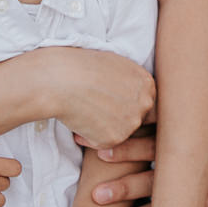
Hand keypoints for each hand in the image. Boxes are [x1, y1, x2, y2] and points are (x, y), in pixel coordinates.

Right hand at [36, 47, 154, 148]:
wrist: (60, 78)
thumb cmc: (81, 65)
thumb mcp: (114, 63)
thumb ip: (128, 80)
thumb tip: (127, 92)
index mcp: (147, 83)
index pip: (141, 100)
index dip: (122, 101)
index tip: (106, 98)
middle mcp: (145, 104)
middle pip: (133, 117)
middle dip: (115, 116)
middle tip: (94, 105)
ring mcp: (131, 123)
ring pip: (118, 131)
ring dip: (101, 127)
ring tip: (83, 110)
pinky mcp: (114, 139)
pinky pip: (102, 143)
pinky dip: (88, 137)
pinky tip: (76, 121)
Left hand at [92, 112, 207, 206]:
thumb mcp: (202, 118)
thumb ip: (169, 113)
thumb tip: (137, 96)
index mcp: (185, 143)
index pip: (147, 141)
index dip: (122, 144)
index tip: (96, 148)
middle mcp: (190, 168)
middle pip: (151, 176)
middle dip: (122, 185)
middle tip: (96, 192)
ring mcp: (200, 191)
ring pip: (164, 206)